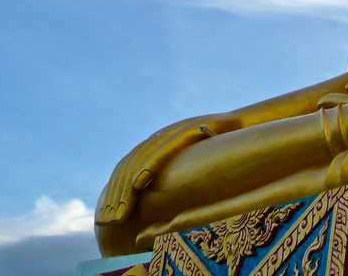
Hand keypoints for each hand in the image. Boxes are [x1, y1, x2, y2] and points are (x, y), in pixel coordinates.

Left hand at [95, 112, 238, 224]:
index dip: (113, 194)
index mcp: (155, 145)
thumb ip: (171, 176)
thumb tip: (154, 204)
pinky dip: (148, 166)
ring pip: (139, 161)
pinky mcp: (184, 130)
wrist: (241, 126)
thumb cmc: (218, 150)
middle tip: (108, 221)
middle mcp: (158, 137)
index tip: (106, 219)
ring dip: (125, 189)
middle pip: (127, 167)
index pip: (125, 170)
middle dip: (115, 197)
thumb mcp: (189, 165)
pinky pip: (161, 149)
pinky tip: (138, 183)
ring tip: (119, 212)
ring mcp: (170, 132)